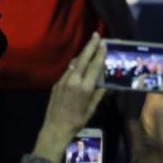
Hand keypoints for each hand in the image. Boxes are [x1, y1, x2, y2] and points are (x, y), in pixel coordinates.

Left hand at [34, 34, 106, 159]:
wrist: (56, 127)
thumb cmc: (78, 120)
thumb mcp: (92, 108)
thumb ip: (99, 93)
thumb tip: (106, 84)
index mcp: (85, 87)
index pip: (94, 66)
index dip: (100, 54)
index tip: (104, 44)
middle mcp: (74, 81)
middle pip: (83, 59)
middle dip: (90, 46)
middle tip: (96, 35)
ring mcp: (64, 81)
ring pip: (74, 63)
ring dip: (83, 54)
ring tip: (89, 46)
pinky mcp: (57, 84)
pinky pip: (68, 71)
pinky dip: (75, 65)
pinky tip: (79, 63)